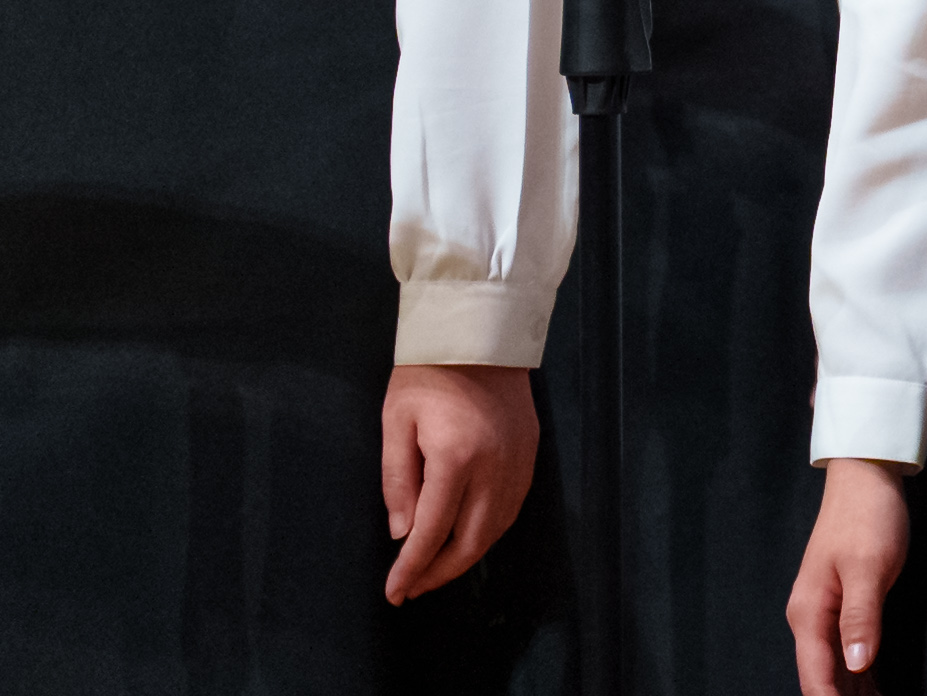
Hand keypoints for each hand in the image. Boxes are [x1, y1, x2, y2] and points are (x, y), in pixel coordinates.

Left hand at [376, 362, 535, 602]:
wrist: (480, 332)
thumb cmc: (428, 374)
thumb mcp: (396, 423)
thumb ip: (398, 482)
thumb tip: (402, 533)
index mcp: (456, 458)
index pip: (431, 531)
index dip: (412, 568)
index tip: (395, 593)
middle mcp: (495, 466)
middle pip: (472, 541)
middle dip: (440, 572)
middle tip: (414, 587)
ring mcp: (519, 460)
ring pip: (497, 529)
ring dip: (467, 556)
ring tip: (437, 567)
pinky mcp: (531, 452)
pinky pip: (513, 507)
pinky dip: (490, 530)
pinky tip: (469, 535)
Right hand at [789, 459, 914, 693]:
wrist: (866, 476)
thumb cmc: (867, 516)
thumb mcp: (868, 566)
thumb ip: (860, 618)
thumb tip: (856, 667)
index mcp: (809, 613)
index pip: (816, 678)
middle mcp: (810, 619)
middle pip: (822, 679)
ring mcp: (825, 613)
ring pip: (835, 671)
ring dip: (852, 695)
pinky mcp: (842, 607)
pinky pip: (846, 655)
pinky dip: (859, 678)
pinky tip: (873, 693)